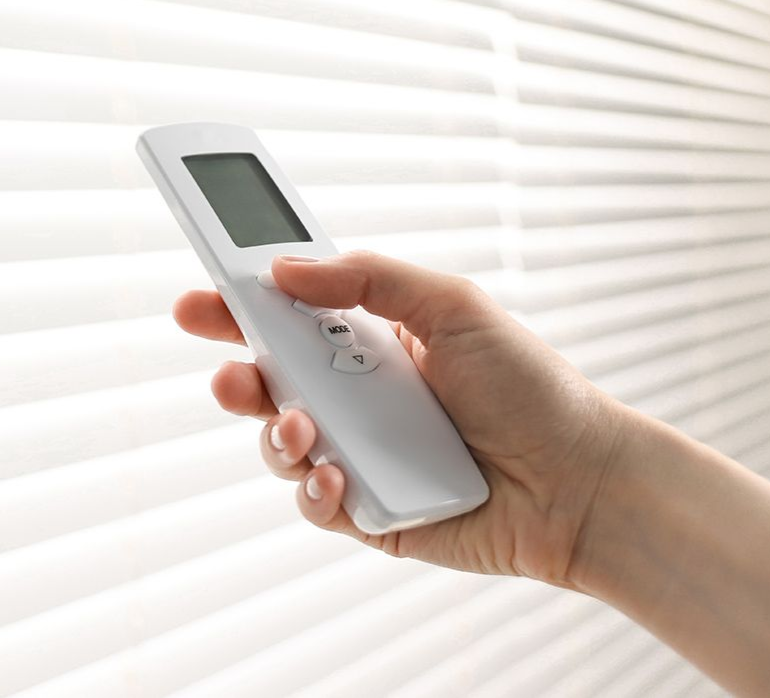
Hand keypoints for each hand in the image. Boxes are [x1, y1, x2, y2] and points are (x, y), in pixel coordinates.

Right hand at [173, 250, 625, 587]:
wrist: (577, 480)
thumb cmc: (526, 385)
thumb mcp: (452, 305)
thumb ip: (369, 279)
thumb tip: (285, 268)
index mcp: (372, 339)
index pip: (291, 314)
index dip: (241, 303)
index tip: (201, 292)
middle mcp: (358, 394)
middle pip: (271, 379)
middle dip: (235, 372)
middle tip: (228, 369)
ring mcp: (360, 452)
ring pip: (281, 443)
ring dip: (276, 434)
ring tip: (304, 428)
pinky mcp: (367, 509)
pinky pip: (315, 502)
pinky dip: (314, 491)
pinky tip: (337, 477)